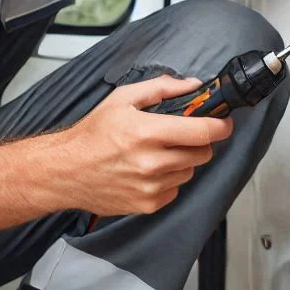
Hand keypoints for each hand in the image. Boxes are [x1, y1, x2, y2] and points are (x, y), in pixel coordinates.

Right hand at [61, 75, 233, 215]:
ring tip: (158, 152)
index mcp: (147, 132)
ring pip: (190, 172)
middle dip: (199, 141)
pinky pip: (175, 190)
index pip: (202, 132)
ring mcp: (150, 187)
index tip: (223, 122)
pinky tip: (149, 170)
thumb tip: (193, 86)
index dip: (220, 126)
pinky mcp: (148, 204)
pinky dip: (169, 179)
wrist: (65, 170)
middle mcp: (151, 162)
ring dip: (183, 161)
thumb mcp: (123, 98)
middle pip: (202, 153)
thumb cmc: (92, 134)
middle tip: (183, 134)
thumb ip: (161, 88)